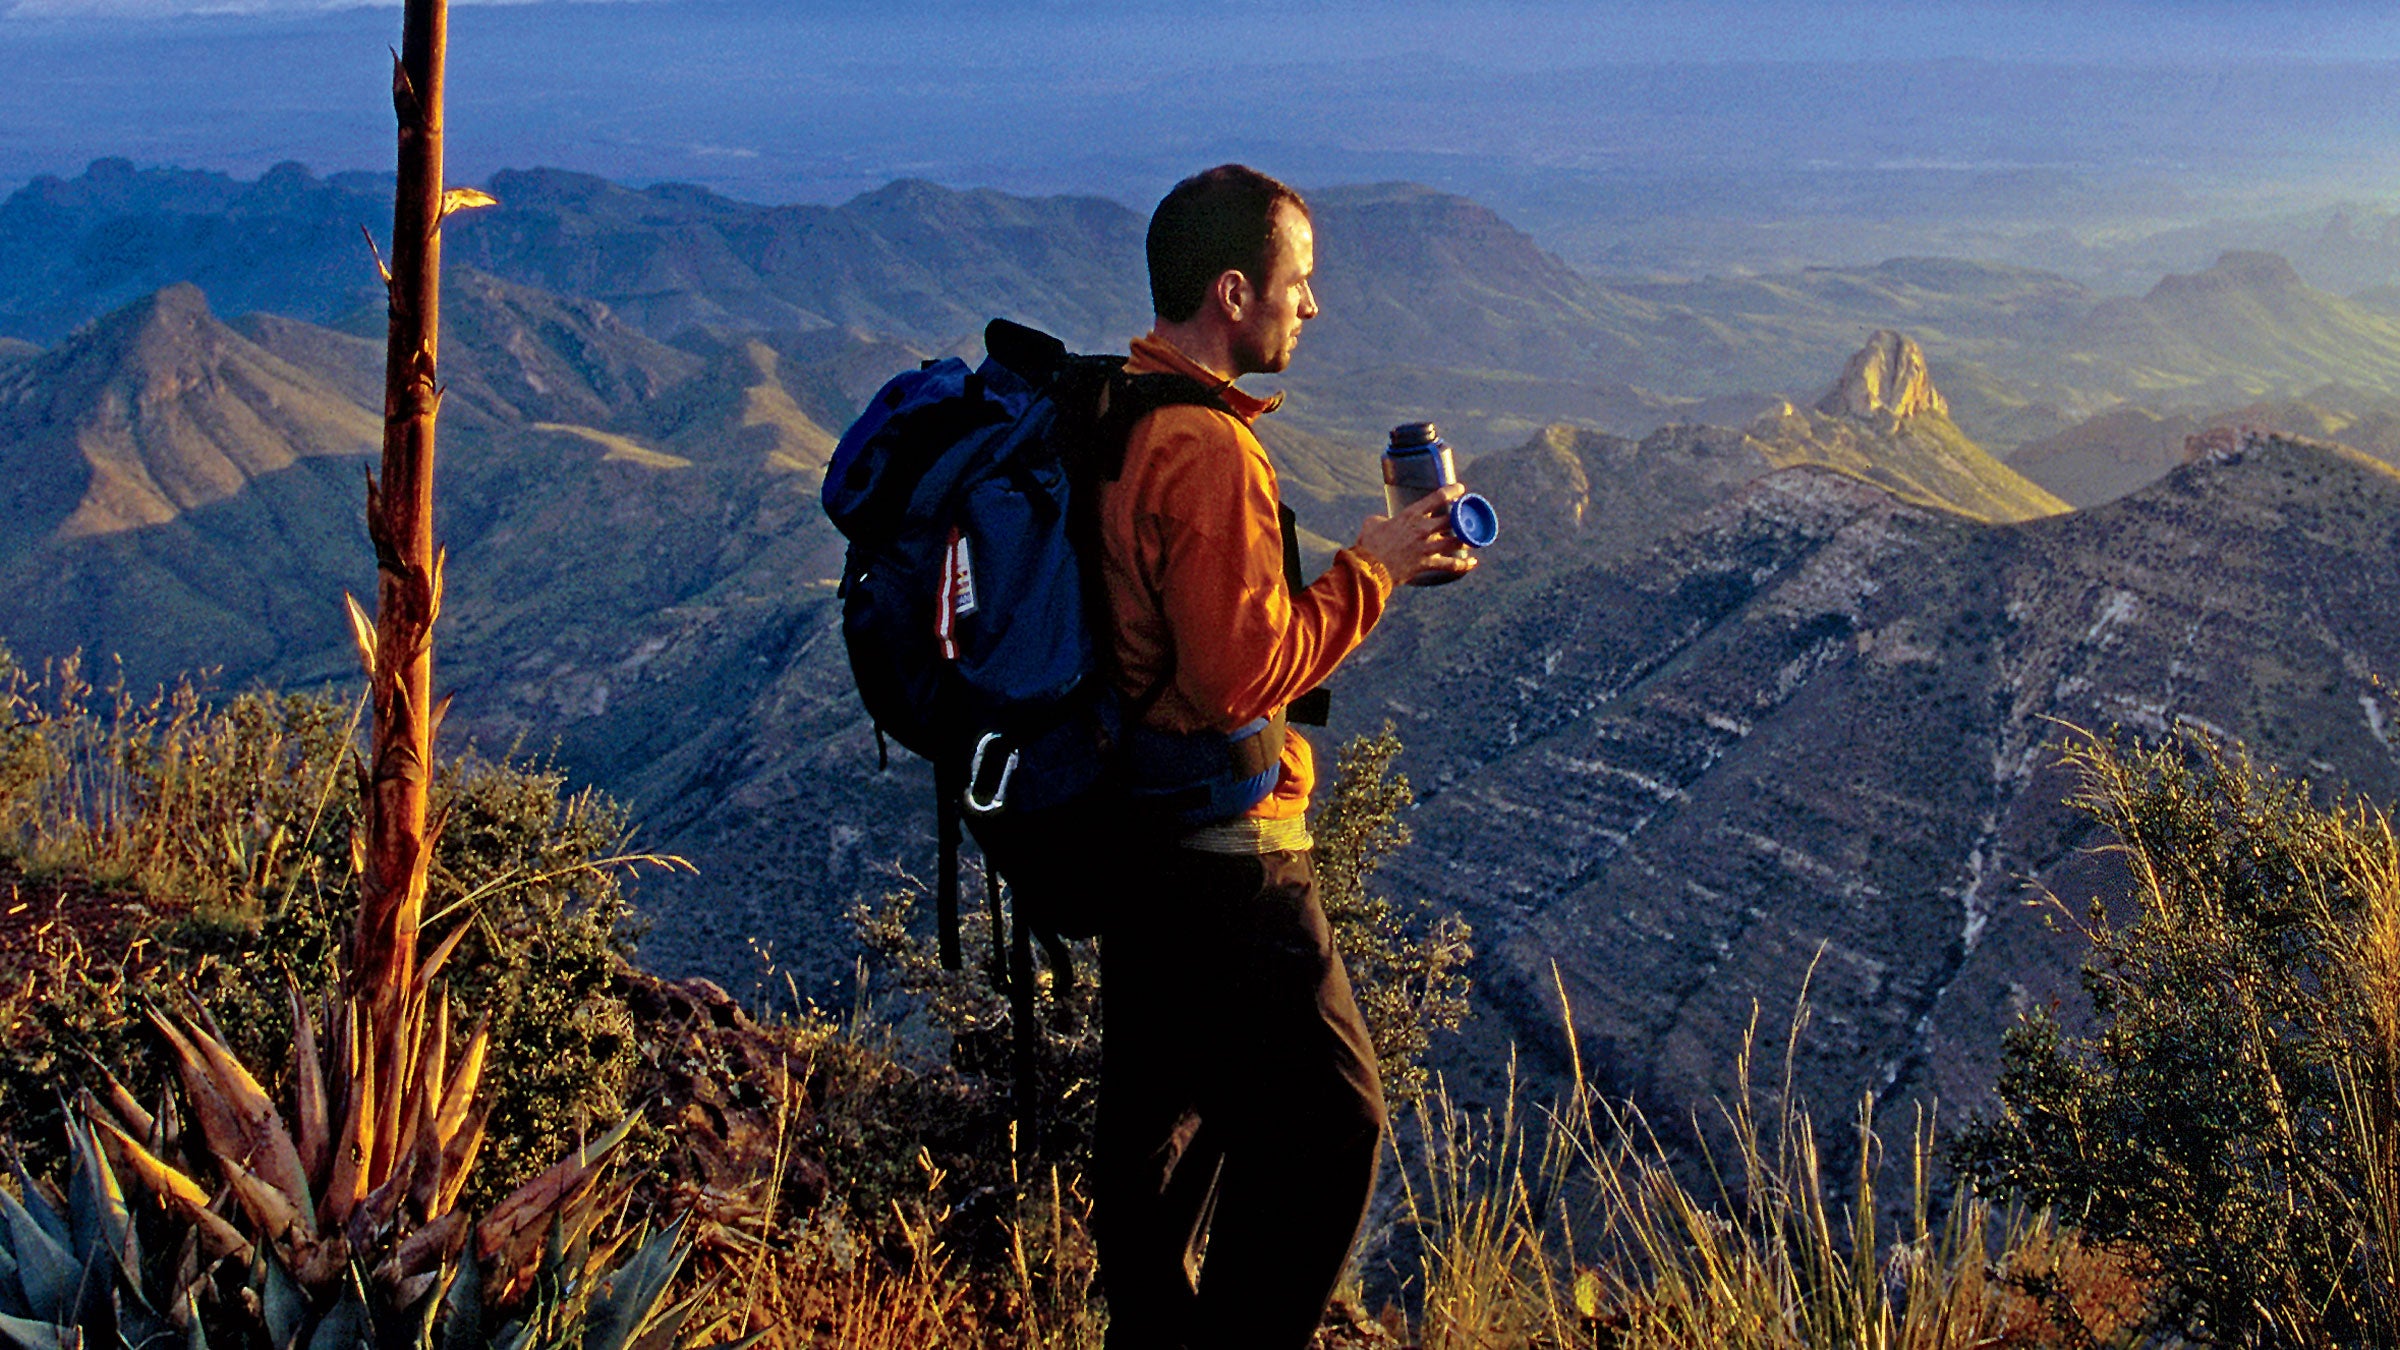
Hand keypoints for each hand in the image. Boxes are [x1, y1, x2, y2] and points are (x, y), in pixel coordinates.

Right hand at [1352, 483, 1477, 583]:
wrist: (1369, 568)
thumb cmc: (1368, 544)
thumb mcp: (1373, 523)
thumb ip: (1383, 519)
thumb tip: (1384, 521)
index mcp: (1410, 515)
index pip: (1437, 498)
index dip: (1452, 491)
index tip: (1460, 489)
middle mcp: (1422, 529)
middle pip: (1452, 519)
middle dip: (1463, 516)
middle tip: (1469, 515)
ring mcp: (1427, 547)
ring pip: (1456, 541)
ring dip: (1467, 539)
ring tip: (1475, 538)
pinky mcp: (1427, 564)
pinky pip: (1451, 564)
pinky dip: (1464, 564)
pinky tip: (1473, 563)